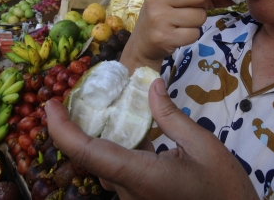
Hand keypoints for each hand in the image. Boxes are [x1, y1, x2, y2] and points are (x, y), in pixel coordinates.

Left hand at [46, 79, 257, 199]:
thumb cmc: (223, 187)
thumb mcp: (202, 145)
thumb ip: (171, 116)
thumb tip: (150, 84)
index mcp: (140, 175)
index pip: (88, 152)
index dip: (62, 129)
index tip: (51, 105)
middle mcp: (128, 190)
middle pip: (88, 158)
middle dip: (69, 129)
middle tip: (65, 99)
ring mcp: (132, 197)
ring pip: (100, 165)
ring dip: (87, 138)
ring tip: (88, 107)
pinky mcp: (139, 197)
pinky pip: (115, 171)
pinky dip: (108, 147)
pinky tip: (118, 128)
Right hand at [120, 0, 243, 72]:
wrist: (142, 44)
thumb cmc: (165, 17)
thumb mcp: (179, 0)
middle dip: (205, 4)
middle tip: (195, 10)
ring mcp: (159, 17)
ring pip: (199, 16)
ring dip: (197, 22)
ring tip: (182, 24)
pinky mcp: (163, 36)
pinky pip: (194, 33)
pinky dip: (192, 36)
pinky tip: (178, 35)